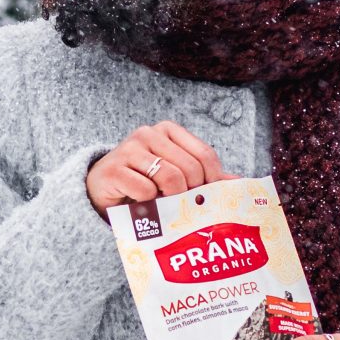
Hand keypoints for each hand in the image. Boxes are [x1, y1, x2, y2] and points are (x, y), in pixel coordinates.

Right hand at [86, 121, 230, 215]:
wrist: (101, 190)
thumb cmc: (143, 182)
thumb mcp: (175, 175)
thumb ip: (204, 176)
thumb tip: (239, 181)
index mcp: (168, 130)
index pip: (204, 154)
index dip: (213, 180)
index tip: (210, 198)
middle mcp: (148, 133)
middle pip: (189, 169)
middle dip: (191, 194)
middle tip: (185, 209)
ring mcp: (129, 149)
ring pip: (170, 178)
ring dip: (172, 201)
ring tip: (166, 208)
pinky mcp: (114, 169)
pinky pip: (145, 190)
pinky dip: (149, 204)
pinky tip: (143, 207)